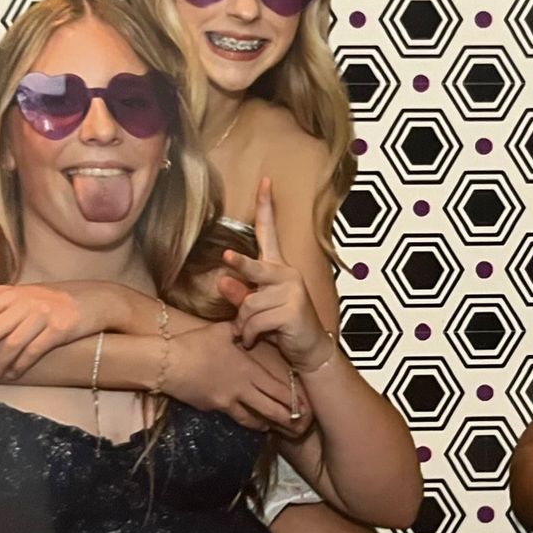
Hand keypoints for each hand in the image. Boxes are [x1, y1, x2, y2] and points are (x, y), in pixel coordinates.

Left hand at [0, 283, 98, 383]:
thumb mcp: (31, 290)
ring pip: (11, 344)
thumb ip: (5, 292)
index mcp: (17, 293)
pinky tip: (12, 375)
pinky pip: (33, 351)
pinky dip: (19, 366)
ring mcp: (44, 316)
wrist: (96, 300)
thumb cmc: (60, 297)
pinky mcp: (59, 330)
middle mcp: (27, 303)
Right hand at [159, 318, 311, 436]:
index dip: (295, 401)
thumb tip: (246, 326)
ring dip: (270, 425)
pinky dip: (249, 422)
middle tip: (302, 427)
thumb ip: (239, 330)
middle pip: (272, 410)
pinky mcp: (213, 408)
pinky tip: (255, 425)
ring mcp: (228, 402)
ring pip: (255, 420)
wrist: (167, 363)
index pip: (278, 389)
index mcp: (248, 369)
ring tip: (281, 429)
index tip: (308, 407)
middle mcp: (242, 389)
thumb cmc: (195, 343)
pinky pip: (236, 418)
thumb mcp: (221, 331)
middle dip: (289, 421)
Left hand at [215, 177, 334, 371]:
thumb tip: (222, 282)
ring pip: (248, 305)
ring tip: (249, 334)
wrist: (311, 351)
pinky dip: (250, 335)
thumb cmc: (283, 327)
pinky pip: (256, 322)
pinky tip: (254, 341)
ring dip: (244, 324)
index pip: (270, 233)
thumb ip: (241, 295)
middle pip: (256, 267)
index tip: (265, 181)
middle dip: (240, 264)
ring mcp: (292, 292)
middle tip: (226, 257)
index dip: (266, 207)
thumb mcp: (258, 309)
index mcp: (279, 268)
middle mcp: (287, 275)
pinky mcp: (292, 310)